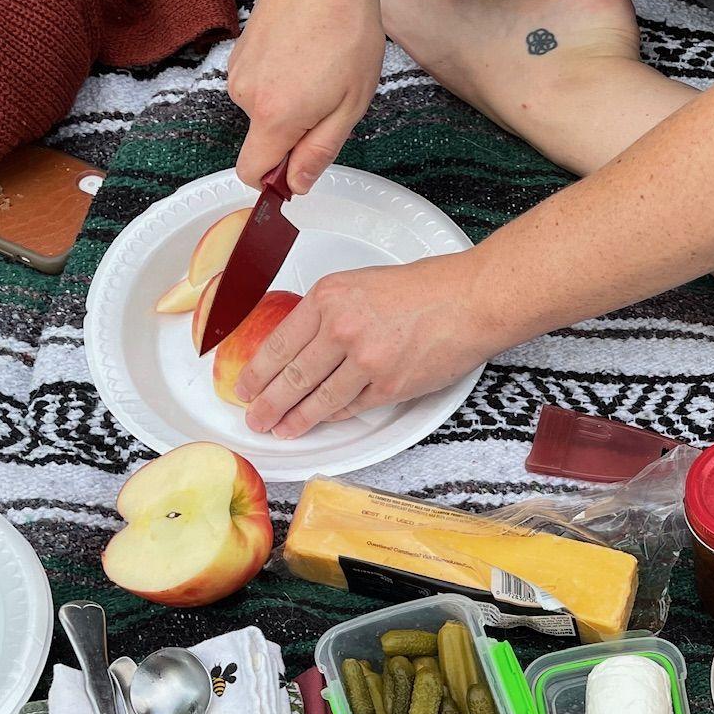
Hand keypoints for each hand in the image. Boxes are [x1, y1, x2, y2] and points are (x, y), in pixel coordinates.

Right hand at [226, 0, 384, 194]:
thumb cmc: (347, 31)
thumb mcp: (349, 107)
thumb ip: (318, 152)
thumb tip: (295, 185)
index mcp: (273, 116)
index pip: (250, 173)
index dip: (275, 181)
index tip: (299, 171)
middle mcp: (244, 94)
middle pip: (263, 139)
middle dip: (295, 132)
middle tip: (331, 99)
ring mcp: (239, 67)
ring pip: (264, 109)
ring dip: (291, 102)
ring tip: (322, 69)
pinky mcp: (240, 48)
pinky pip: (261, 82)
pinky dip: (283, 79)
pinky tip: (307, 53)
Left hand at [235, 254, 493, 436]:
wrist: (470, 301)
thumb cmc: (426, 289)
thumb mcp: (361, 284)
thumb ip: (330, 311)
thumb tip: (304, 342)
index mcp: (329, 298)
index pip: (279, 343)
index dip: (256, 372)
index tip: (244, 387)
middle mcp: (342, 329)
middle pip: (292, 376)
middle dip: (268, 403)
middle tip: (253, 419)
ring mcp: (366, 361)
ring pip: (319, 399)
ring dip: (296, 419)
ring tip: (280, 429)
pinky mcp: (390, 387)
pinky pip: (352, 406)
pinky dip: (335, 416)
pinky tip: (321, 422)